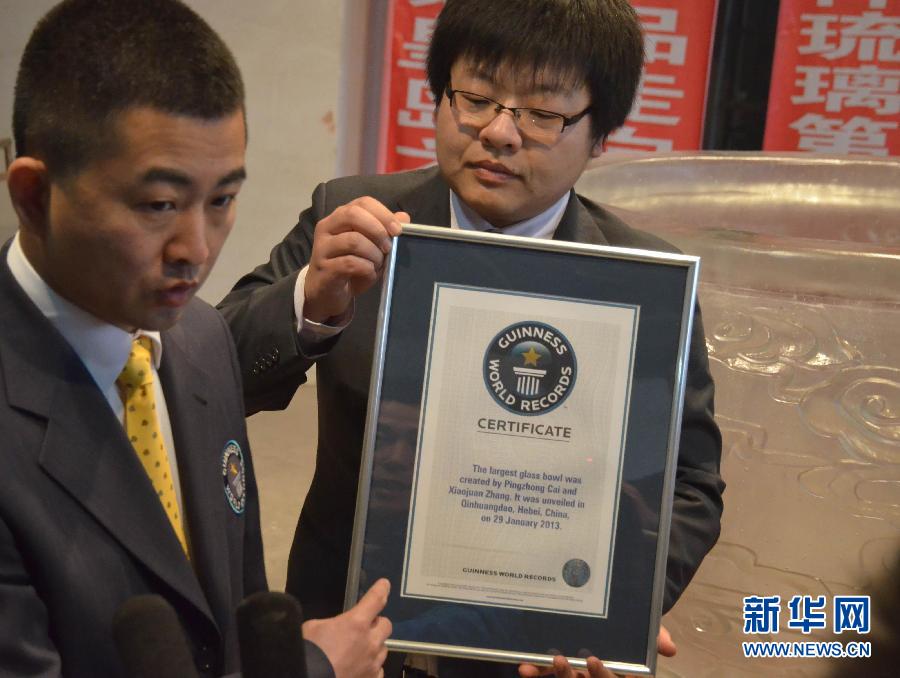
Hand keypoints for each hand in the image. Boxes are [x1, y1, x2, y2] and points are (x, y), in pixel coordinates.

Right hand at [301, 578, 391, 677]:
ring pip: (383, 649)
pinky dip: (371, 668)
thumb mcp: (313, 628)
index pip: (375, 599)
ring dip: (374, 646)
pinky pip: (378, 670)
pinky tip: (361, 669)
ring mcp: (373, 664)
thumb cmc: (309, 653)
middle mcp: (370, 642)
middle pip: (386, 625)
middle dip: (376, 624)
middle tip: (364, 628)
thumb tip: (333, 628)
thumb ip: (330, 624)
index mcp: (356, 623)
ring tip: (360, 652)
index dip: (381, 589)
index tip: (385, 584)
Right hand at [304, 196, 407, 321]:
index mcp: (341, 216)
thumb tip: (404, 217)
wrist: (329, 293)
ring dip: (373, 254)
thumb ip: (386, 230)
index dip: (383, 214)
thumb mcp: (373, 247)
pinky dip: (366, 269)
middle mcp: (327, 227)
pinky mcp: (324, 268)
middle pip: (353, 214)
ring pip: (353, 240)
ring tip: (378, 264)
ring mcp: (322, 247)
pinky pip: (350, 263)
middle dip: (377, 230)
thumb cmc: (352, 266)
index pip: (363, 202)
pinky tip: (369, 273)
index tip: (398, 230)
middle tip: (387, 248)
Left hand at [517, 626, 675, 677]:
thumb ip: (656, 637)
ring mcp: (576, 674)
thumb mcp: (646, 629)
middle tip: (561, 659)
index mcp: (619, 672)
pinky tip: (524, 667)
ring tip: (534, 666)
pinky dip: (535, 673)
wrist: (613, 614)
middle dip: (569, 675)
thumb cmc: (633, 626)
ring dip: (550, 676)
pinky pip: (546, 676)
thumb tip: (670, 648)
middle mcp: (595, 676)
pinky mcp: (558, 668)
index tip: (593, 660)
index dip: (602, 675)